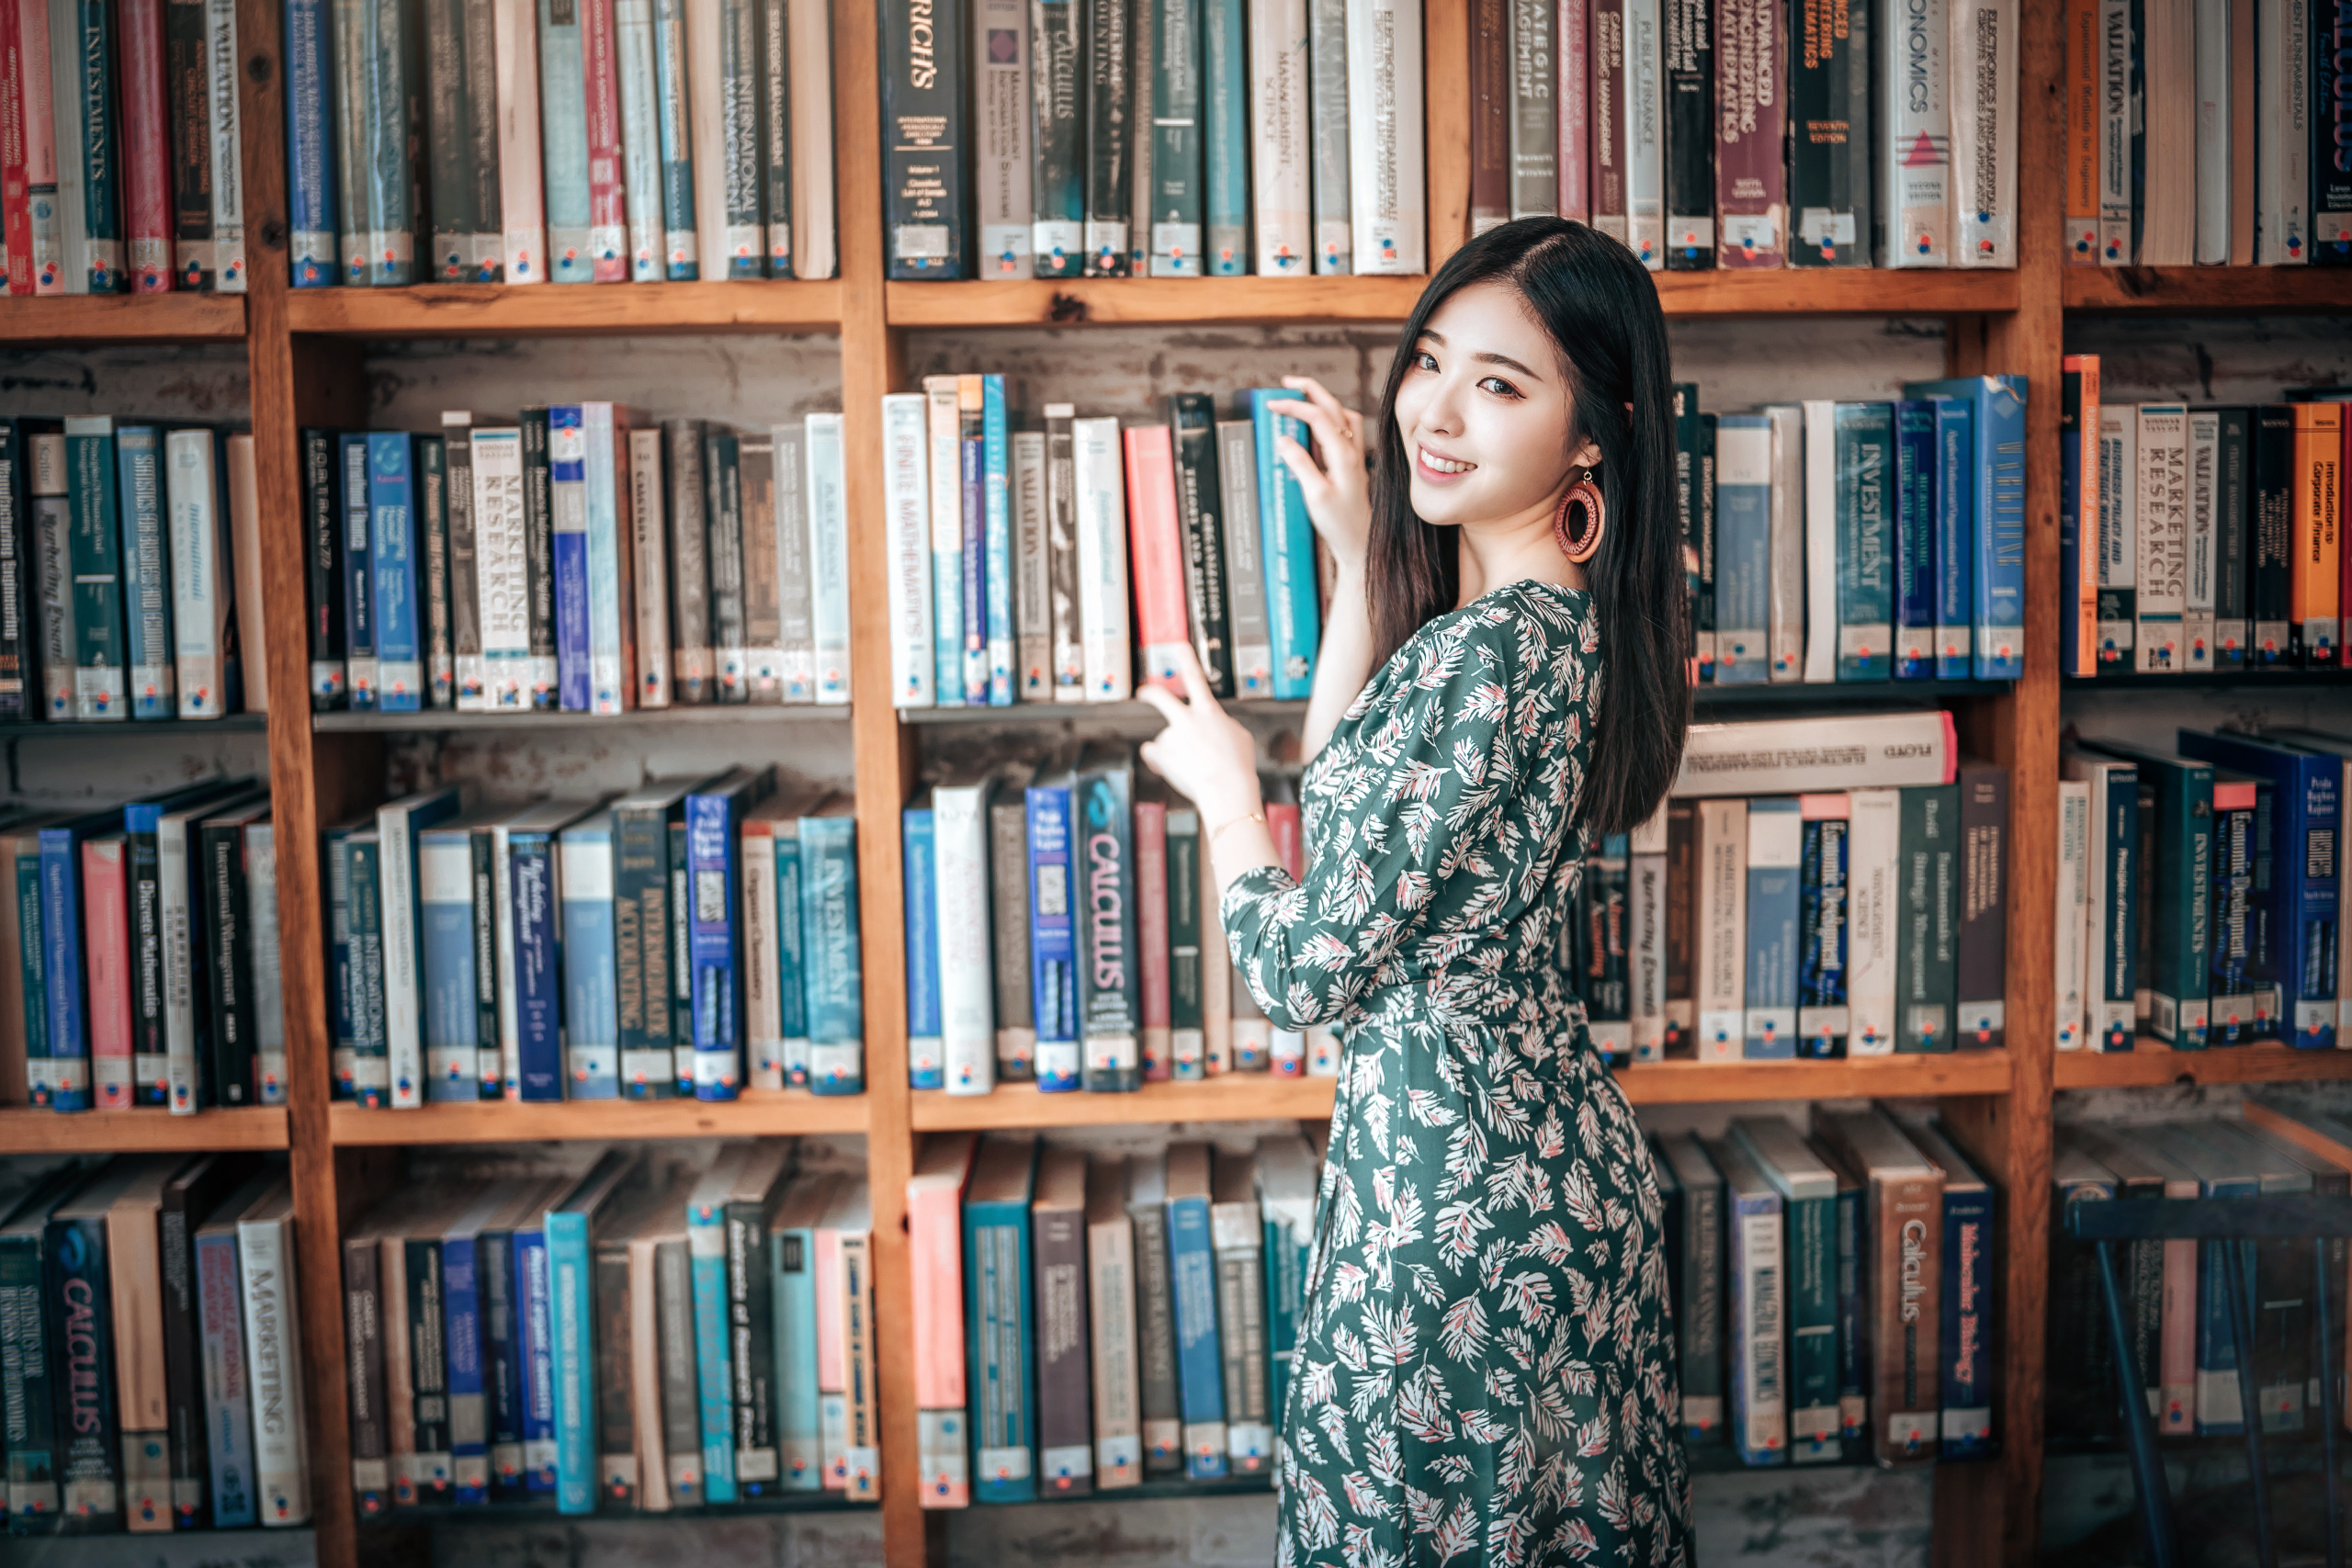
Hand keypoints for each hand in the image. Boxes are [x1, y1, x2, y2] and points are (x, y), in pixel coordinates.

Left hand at [1137, 643, 1264, 829]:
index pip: (1195, 677)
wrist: (1227, 788)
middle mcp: (1187, 719)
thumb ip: (1223, 727)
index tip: (1179, 647)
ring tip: (1190, 765)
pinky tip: (1163, 766)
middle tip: (1145, 691)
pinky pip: (1153, 753)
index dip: (1186, 659)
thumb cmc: (1238, 766)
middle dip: (1151, 692)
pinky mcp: (1162, 753)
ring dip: (1174, 750)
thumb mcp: (1240, 737)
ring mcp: (1172, 736)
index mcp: (1208, 711)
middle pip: (1162, 697)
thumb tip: (1211, 729)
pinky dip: (1156, 759)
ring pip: (1166, 739)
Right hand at [1264, 376, 1371, 575]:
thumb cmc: (1339, 524)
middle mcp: (1352, 451)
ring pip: (1343, 416)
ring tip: (1302, 398)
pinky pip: (1345, 431)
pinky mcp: (1352, 466)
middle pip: (1333, 407)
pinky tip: (1318, 427)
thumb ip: (1300, 464)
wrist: (1360, 543)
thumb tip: (1283, 439)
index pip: (1317, 416)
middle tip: (1287, 383)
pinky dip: (1331, 419)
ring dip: (1323, 401)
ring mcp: (1354, 457)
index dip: (1293, 406)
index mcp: (1342, 455)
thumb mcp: (1315, 495)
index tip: (1271, 405)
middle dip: (1310, 390)